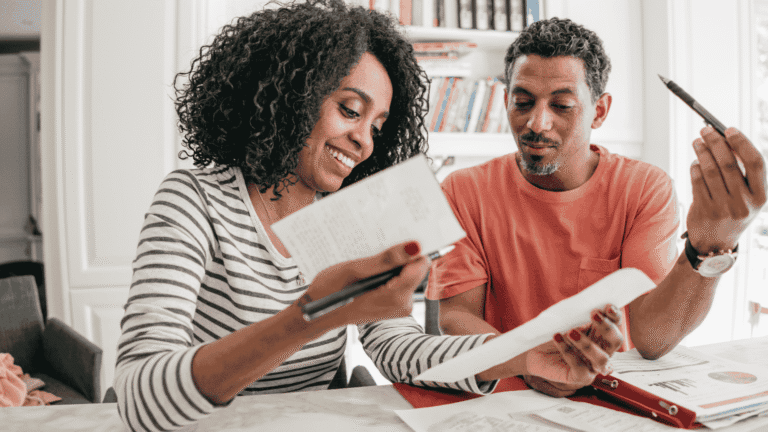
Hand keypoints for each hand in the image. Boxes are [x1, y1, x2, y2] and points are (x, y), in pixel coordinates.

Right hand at [302, 240, 428, 324]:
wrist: (318, 313)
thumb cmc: (330, 291)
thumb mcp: (354, 270)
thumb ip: (386, 259)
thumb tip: (414, 247)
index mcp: (395, 297)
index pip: (420, 265)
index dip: (412, 249)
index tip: (398, 236)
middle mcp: (402, 304)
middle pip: (414, 269)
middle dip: (400, 256)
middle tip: (378, 247)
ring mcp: (399, 306)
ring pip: (406, 274)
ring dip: (392, 263)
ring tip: (371, 259)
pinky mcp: (394, 304)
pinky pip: (399, 281)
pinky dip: (388, 272)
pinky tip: (371, 269)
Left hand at [523, 305, 622, 397]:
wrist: (535, 352)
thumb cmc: (553, 335)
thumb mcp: (565, 322)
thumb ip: (578, 317)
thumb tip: (585, 308)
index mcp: (600, 334)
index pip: (615, 324)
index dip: (615, 316)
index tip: (608, 306)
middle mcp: (602, 351)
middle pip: (616, 341)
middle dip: (607, 328)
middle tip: (594, 314)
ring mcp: (593, 366)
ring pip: (602, 359)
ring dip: (588, 344)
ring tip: (570, 332)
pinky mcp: (581, 377)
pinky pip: (580, 368)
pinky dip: (568, 352)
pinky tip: (557, 338)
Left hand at [687, 127, 766, 252]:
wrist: (716, 243)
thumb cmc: (733, 211)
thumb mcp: (746, 196)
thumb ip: (742, 172)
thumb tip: (725, 139)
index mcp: (761, 197)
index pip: (756, 162)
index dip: (743, 143)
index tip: (729, 129)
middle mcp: (744, 203)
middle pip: (729, 163)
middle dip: (716, 142)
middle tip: (706, 130)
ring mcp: (723, 208)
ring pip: (710, 170)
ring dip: (702, 152)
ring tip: (697, 142)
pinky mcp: (704, 211)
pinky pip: (697, 182)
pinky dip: (695, 167)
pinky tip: (695, 162)